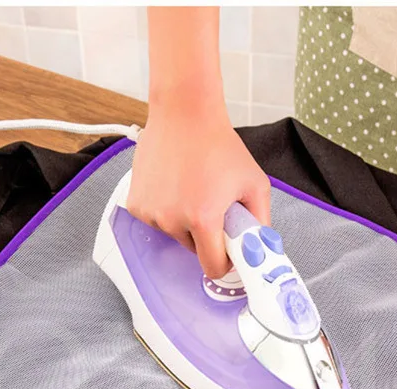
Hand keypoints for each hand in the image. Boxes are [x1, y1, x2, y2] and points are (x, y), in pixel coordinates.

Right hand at [127, 107, 269, 278]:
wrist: (185, 113)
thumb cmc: (219, 145)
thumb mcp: (255, 184)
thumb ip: (260, 222)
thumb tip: (260, 249)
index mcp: (203, 218)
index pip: (213, 267)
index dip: (224, 262)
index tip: (228, 252)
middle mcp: (172, 219)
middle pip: (194, 250)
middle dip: (206, 236)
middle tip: (212, 206)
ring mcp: (151, 212)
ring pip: (175, 235)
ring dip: (185, 222)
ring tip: (192, 189)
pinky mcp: (136, 204)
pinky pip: (156, 221)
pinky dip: (166, 210)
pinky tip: (174, 186)